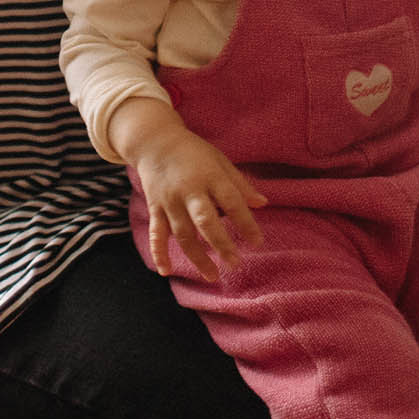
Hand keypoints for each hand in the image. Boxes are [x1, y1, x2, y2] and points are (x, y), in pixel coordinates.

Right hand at [114, 100, 266, 279]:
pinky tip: (166, 271)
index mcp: (210, 176)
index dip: (245, 222)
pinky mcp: (155, 208)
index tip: (257, 242)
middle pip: (205, 221)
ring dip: (197, 257)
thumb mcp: (219, 160)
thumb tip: (264, 204)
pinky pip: (156, 234)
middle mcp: (189, 190)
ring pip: (183, 234)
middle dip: (220, 243)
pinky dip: (159, 253)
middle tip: (235, 264)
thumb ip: (240, 184)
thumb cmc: (193, 152)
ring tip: (213, 276)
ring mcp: (170, 201)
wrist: (154, 141)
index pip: (231, 201)